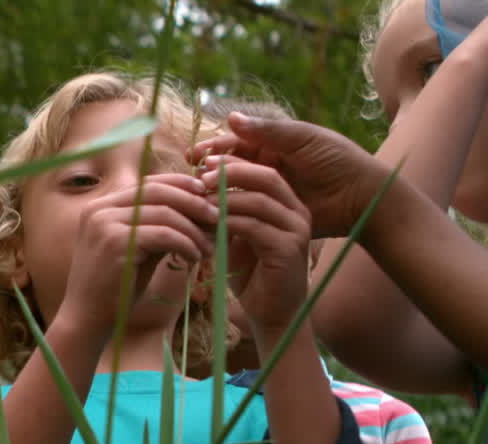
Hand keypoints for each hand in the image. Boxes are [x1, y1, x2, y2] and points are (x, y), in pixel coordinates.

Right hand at [59, 173, 217, 329]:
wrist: (88, 318)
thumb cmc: (115, 287)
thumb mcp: (138, 249)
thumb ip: (159, 227)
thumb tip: (199, 210)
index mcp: (101, 206)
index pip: (148, 184)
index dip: (180, 185)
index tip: (206, 196)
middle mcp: (99, 209)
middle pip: (157, 191)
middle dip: (192, 202)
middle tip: (216, 217)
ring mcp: (105, 224)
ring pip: (165, 213)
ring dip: (193, 229)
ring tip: (208, 247)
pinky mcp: (116, 243)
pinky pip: (164, 235)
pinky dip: (186, 244)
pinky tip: (195, 257)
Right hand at [189, 113, 389, 239]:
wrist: (360, 196)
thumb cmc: (337, 160)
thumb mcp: (303, 139)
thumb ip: (268, 130)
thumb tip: (231, 118)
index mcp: (271, 144)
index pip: (233, 143)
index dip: (212, 148)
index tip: (194, 156)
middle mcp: (263, 166)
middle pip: (227, 165)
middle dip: (208, 170)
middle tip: (195, 179)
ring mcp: (265, 190)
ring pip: (231, 188)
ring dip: (214, 191)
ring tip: (201, 196)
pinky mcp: (269, 213)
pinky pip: (242, 210)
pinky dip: (226, 210)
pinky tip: (213, 213)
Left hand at [200, 158, 312, 334]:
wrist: (272, 316)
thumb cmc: (252, 277)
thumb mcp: (235, 238)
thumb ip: (225, 213)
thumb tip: (195, 189)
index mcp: (287, 204)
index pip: (263, 170)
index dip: (233, 163)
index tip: (201, 161)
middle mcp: (298, 211)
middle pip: (266, 176)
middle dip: (230, 172)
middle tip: (199, 174)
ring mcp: (297, 229)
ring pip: (259, 199)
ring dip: (224, 197)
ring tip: (197, 198)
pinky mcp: (289, 248)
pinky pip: (254, 225)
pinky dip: (227, 222)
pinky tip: (206, 225)